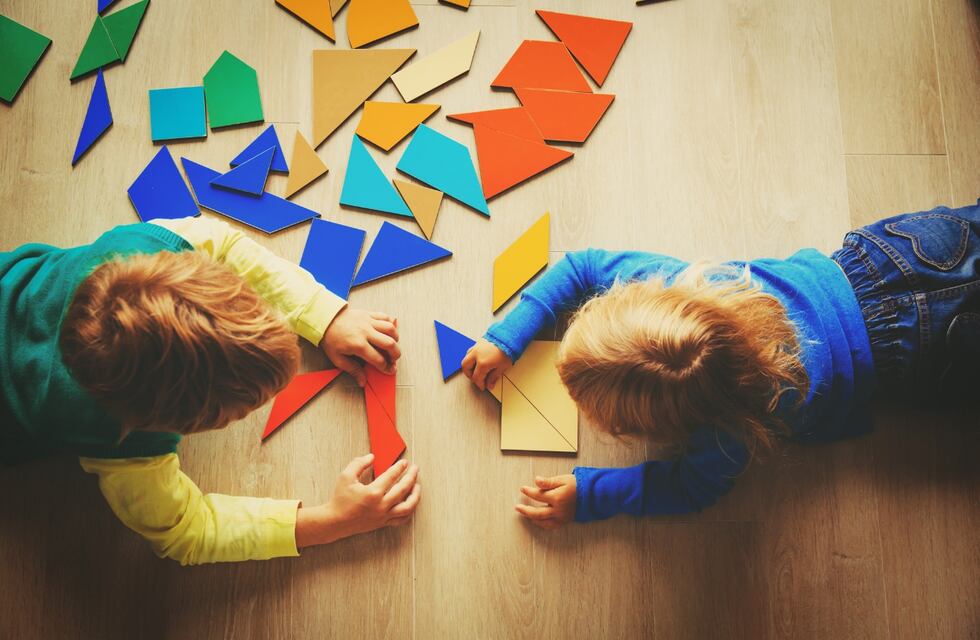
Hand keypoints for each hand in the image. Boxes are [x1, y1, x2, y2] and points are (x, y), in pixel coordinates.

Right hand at [296, 454, 420, 547]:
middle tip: (415, 469)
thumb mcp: (346, 477)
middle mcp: (381, 505)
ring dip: (415, 495)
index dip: (399, 467)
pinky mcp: (383, 523)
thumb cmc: (340, 499)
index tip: (404, 462)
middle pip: (403, 489)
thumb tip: (371, 457)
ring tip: (417, 486)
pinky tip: (410, 503)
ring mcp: (383, 516)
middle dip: (412, 477)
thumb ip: (358, 463)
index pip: (391, 476)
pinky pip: (402, 519)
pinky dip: (409, 511)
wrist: (335, 521)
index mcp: (373, 493)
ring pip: (407, 507)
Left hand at [321, 308, 399, 385]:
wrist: (325, 319)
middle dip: (396, 354)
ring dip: (396, 338)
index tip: (389, 371)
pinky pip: (385, 317)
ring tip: (393, 345)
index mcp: (358, 345)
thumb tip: (363, 382)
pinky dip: (391, 323)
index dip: (386, 368)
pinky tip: (389, 330)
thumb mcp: (338, 359)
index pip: (378, 359)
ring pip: (390, 329)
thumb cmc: (331, 339)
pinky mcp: (368, 314)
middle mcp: (366, 332)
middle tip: (394, 359)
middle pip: (389, 343)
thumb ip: (353, 370)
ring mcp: (368, 322)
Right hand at [460, 339, 511, 391]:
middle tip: (476, 379)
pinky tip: (478, 360)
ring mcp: (476, 347)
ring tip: (476, 370)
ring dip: (469, 365)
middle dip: (469, 375)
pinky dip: (471, 357)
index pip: (476, 377)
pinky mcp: (478, 342)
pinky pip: (470, 351)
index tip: (482, 386)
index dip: (479, 384)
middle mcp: (476, 355)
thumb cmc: (508, 350)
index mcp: (482, 363)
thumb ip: (494, 377)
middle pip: (466, 367)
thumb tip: (489, 384)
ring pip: (466, 358)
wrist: (510, 336)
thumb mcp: (502, 367)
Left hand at [515, 474, 575, 529]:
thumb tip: (536, 480)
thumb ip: (548, 482)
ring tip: (524, 514)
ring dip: (531, 518)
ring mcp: (561, 517)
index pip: (538, 496)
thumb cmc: (578, 485)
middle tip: (517, 507)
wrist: (593, 495)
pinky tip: (536, 521)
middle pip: (537, 512)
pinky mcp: (564, 521)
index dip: (528, 491)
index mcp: (557, 498)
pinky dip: (542, 524)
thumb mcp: (563, 480)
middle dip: (525, 510)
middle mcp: (558, 510)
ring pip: (543, 522)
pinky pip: (550, 526)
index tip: (523, 489)